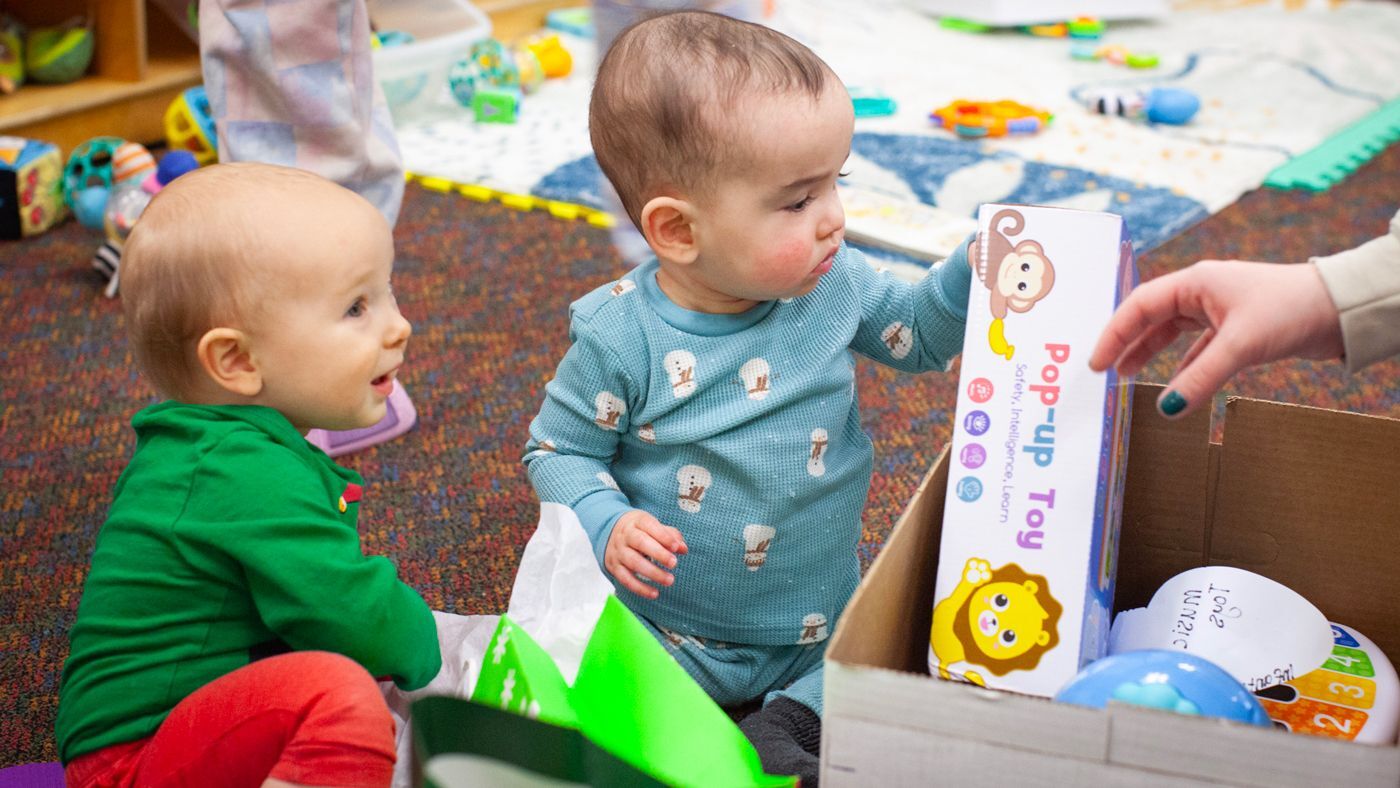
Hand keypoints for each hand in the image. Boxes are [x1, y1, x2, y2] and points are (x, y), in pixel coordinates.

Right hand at [604, 510, 687, 598]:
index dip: (663, 536)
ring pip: (634, 562)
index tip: (676, 547)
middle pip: (640, 543)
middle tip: (674, 563)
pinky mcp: (614, 567)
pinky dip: (640, 588)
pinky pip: (626, 579)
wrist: (609, 533)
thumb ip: (670, 536)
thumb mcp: (653, 526)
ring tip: (669, 580)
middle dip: (658, 554)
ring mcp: (618, 551)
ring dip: (653, 573)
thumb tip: (683, 548)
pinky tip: (654, 593)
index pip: (649, 525)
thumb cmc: (639, 530)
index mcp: (637, 521)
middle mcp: (625, 536)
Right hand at [1089, 260, 1343, 417]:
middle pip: (1151, 317)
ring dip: (1150, 351)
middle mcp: (1203, 292)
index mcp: (1196, 282)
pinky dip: (1183, 365)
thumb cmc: (1290, 309)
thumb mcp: (1240, 345)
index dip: (1114, 333)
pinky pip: (1198, 347)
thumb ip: (1200, 377)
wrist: (1341, 308)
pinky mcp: (1237, 328)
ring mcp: (1220, 310)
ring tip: (1127, 374)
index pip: (1139, 305)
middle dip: (1126, 342)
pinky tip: (1174, 384)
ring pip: (1172, 332)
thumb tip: (1167, 410)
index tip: (1096, 362)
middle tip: (1103, 370)